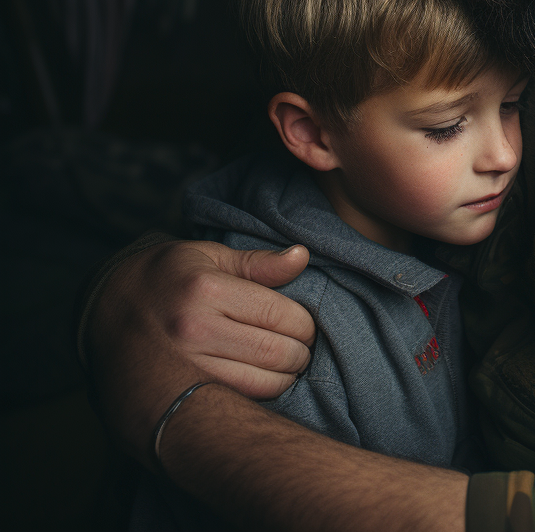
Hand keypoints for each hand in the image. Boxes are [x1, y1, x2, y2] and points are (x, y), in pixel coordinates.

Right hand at [86, 239, 315, 458]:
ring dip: (285, 378)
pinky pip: (235, 403)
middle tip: (300, 348)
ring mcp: (184, 367)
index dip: (305, 324)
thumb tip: (302, 256)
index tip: (305, 326)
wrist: (104, 312)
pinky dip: (259, 397)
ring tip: (285, 365)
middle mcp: (194, 330)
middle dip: (300, 353)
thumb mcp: (207, 257)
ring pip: (262, 384)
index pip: (282, 315)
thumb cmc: (165, 278)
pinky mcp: (177, 394)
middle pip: (276, 352)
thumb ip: (258, 262)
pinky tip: (261, 382)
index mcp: (207, 290)